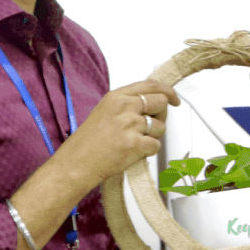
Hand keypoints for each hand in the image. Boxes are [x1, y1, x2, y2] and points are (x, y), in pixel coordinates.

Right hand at [59, 79, 178, 186]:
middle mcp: (124, 107)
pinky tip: (134, 152)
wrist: (76, 163)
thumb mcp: (104, 111)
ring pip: (160, 127)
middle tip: (152, 125)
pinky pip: (156, 145)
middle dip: (162, 115)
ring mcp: (130, 125)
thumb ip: (126, 104)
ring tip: (135, 142)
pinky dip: (148, 151)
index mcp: (116, 97)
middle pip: (161, 103)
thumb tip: (150, 103)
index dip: (167, 92)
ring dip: (153, 136)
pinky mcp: (135, 144)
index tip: (173, 99)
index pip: (151, 85)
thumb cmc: (87, 142)